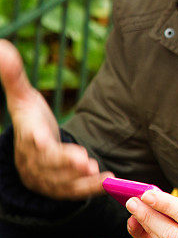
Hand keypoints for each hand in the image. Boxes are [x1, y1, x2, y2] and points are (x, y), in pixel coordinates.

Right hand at [0, 39, 111, 198]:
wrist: (32, 151)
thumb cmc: (31, 120)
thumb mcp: (23, 99)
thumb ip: (14, 76)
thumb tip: (1, 46)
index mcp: (27, 137)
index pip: (29, 140)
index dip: (34, 140)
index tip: (39, 138)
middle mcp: (35, 160)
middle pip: (48, 164)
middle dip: (64, 163)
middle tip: (84, 160)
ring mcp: (47, 177)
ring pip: (61, 181)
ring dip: (79, 179)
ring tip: (96, 170)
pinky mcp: (62, 187)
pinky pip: (75, 191)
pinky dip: (91, 188)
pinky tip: (107, 180)